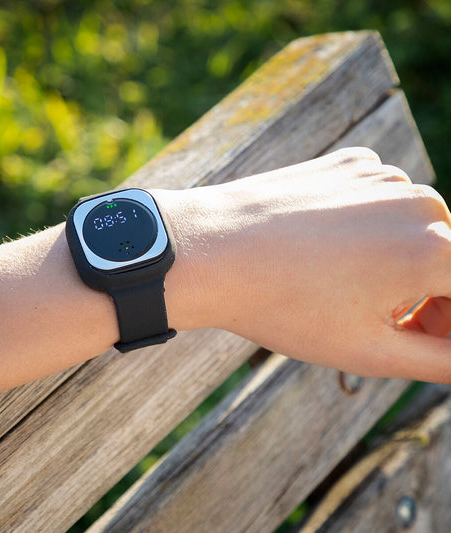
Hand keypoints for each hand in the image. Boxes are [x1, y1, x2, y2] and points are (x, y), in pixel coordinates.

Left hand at [159, 147, 450, 381]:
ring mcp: (381, 175)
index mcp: (436, 250)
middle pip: (447, 261)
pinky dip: (369, 228)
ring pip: (413, 230)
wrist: (210, 251)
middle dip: (428, 298)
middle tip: (383, 325)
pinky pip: (379, 202)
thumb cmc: (283, 306)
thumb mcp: (368, 350)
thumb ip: (441, 358)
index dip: (445, 326)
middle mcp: (420, 201)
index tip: (417, 339)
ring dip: (397, 262)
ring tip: (345, 289)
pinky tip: (327, 248)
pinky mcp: (349, 163)